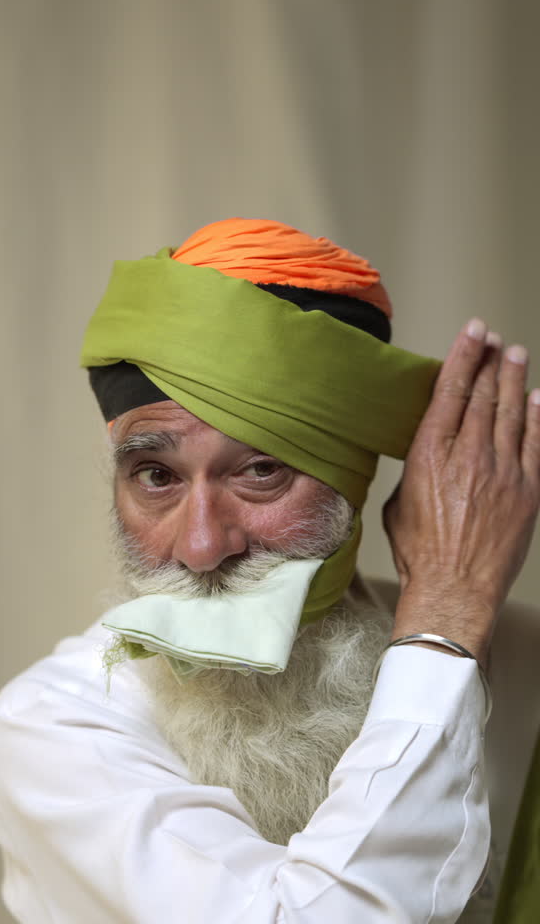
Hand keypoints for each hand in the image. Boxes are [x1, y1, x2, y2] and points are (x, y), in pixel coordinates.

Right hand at [383, 319, 539, 665]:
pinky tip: (539, 398)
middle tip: (497, 340)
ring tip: (517, 355)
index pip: (451, 391)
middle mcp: (468, 456)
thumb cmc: (421, 556)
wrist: (454, 591)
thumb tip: (427, 461)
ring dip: (515, 380)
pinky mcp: (527, 492)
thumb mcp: (398, 506)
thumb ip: (416, 473)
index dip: (465, 356)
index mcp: (430, 456)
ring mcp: (502, 472)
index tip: (474, 332)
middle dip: (492, 361)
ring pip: (513, 412)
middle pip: (484, 395)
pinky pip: (536, 444)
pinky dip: (539, 417)